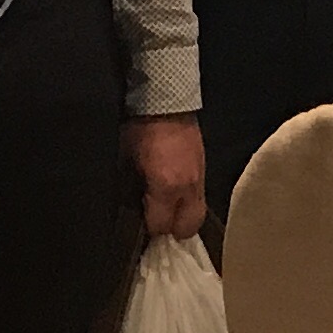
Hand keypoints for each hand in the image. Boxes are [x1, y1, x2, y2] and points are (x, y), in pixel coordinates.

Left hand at [127, 116, 206, 239]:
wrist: (167, 103)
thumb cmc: (139, 132)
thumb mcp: (127, 163)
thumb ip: (132, 191)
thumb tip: (133, 209)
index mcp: (165, 186)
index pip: (160, 226)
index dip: (148, 228)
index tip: (141, 223)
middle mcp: (187, 188)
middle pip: (187, 228)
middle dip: (172, 229)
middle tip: (158, 221)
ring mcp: (199, 179)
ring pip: (198, 214)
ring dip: (183, 216)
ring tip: (169, 210)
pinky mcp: (204, 170)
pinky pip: (200, 197)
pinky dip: (189, 201)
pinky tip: (177, 194)